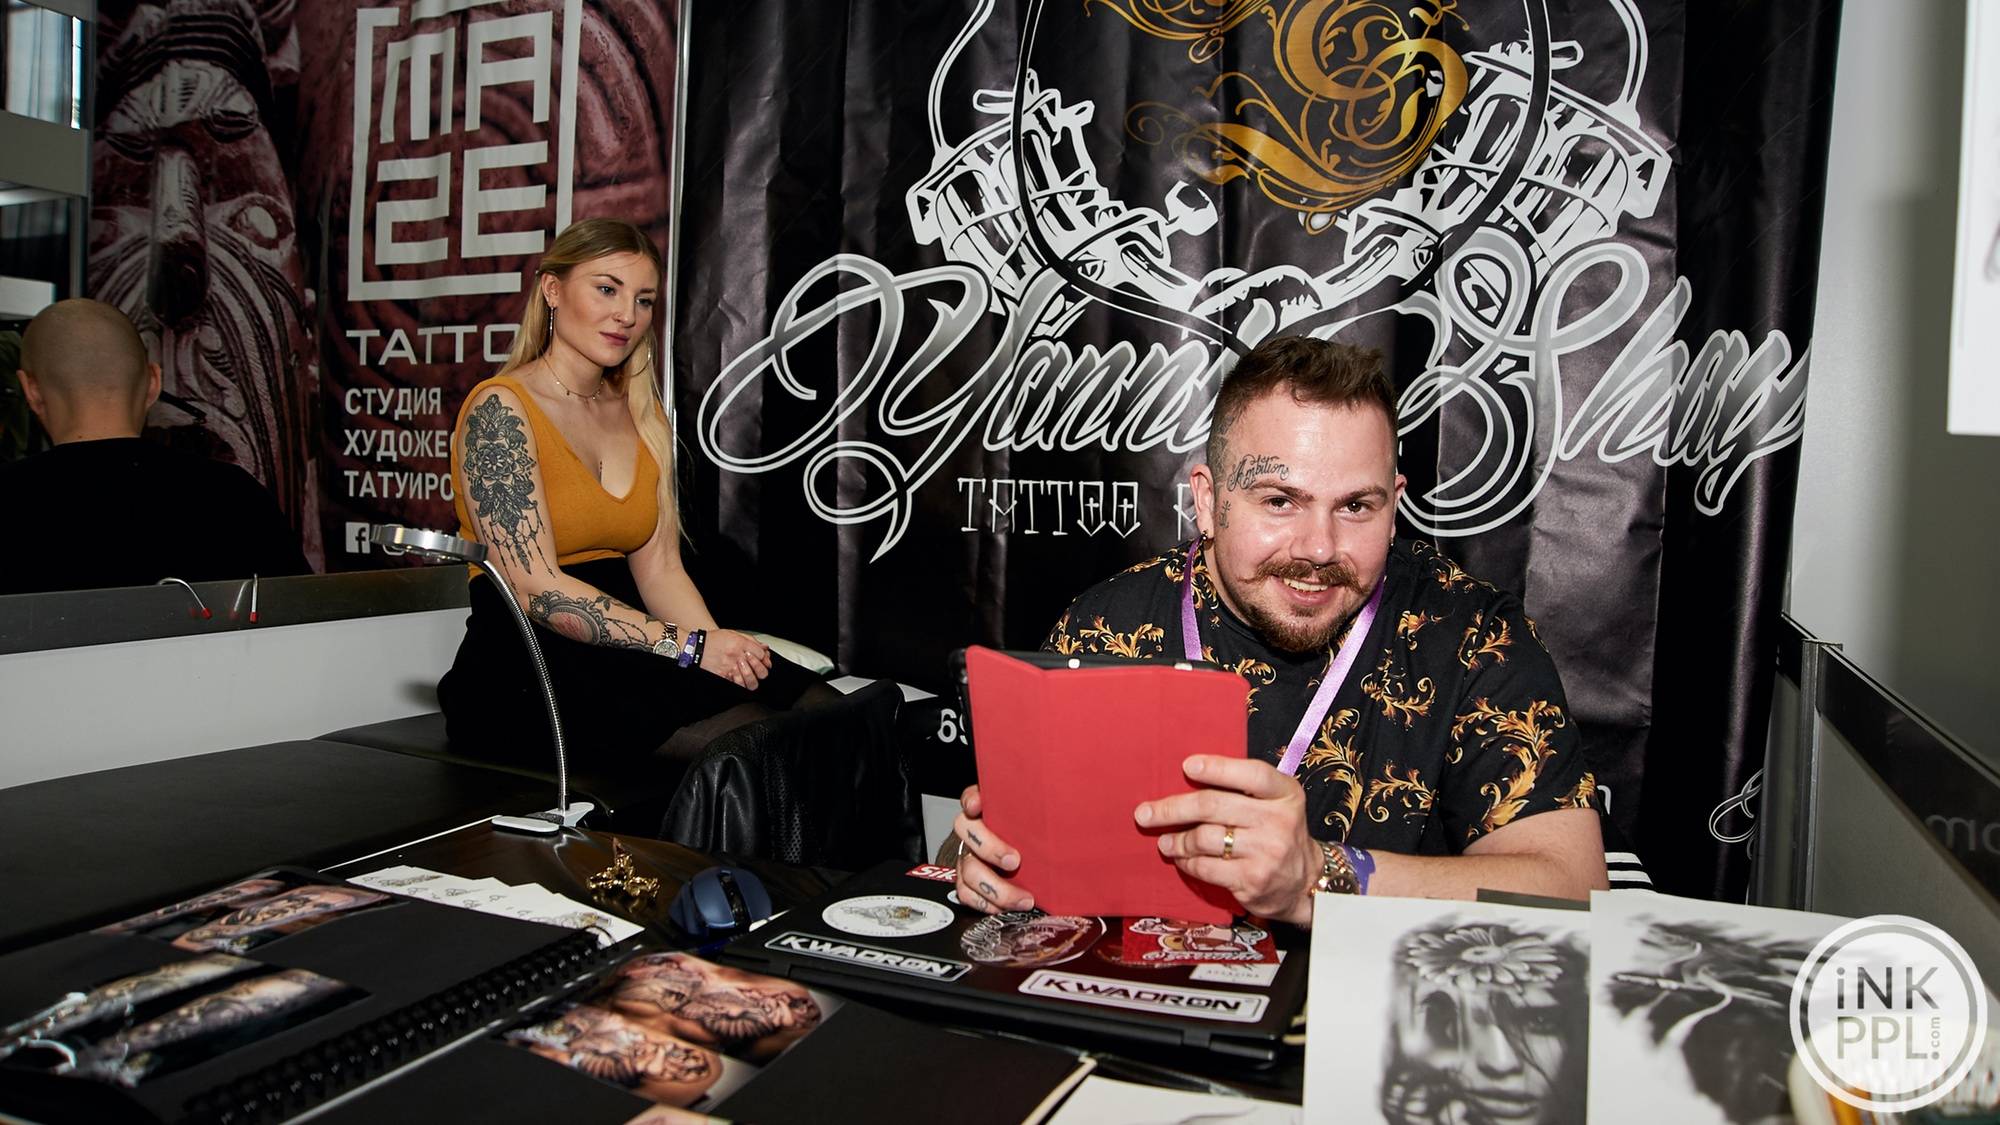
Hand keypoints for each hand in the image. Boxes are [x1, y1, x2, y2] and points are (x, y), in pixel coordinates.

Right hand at [700, 629, 770, 689]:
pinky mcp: (723, 676)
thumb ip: (750, 640)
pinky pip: (737, 684)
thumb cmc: (713, 640)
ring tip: (749, 676)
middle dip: (762, 671)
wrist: (696, 647)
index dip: (765, 658)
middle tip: (759, 670)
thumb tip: (764, 647)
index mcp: (740, 643)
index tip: (764, 659)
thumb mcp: (733, 634)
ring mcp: (730, 668)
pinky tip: (739, 679)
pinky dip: (740, 684)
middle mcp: (736, 656)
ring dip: (751, 679)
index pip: (761, 654)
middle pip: (759, 670)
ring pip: (749, 680)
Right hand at [951, 784, 1034, 913]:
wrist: (1027, 866)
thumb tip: (1073, 813)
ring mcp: (968, 856)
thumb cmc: (1036, 839)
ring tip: (1023, 898)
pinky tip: (1006, 907)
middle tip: (1014, 861)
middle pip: (966, 831)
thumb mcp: (1041, 823)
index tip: (977, 806)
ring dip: (995, 887)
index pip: (972, 796)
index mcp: (989, 810)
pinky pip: (966, 893)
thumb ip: (1046, 815)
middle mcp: (973, 831)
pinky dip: (986, 904)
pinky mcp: (966, 881)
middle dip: (990, 848)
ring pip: (968, 869)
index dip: (971, 799)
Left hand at [1137, 755, 1320, 925]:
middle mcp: (1279, 821)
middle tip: (1144, 813)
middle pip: (1214, 806)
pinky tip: (1182, 859)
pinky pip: (1206, 867)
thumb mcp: (1276, 803)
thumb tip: (1187, 775)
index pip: (1252, 774)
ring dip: (1177, 840)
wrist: (1305, 882)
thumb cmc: (1277, 832)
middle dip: (1172, 809)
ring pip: (1204, 838)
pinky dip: (1187, 862)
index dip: (1218, 768)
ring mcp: (1267, 852)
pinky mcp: (1252, 880)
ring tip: (1165, 842)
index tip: (1186, 766)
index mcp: (1285, 794)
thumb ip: (1244, 789)